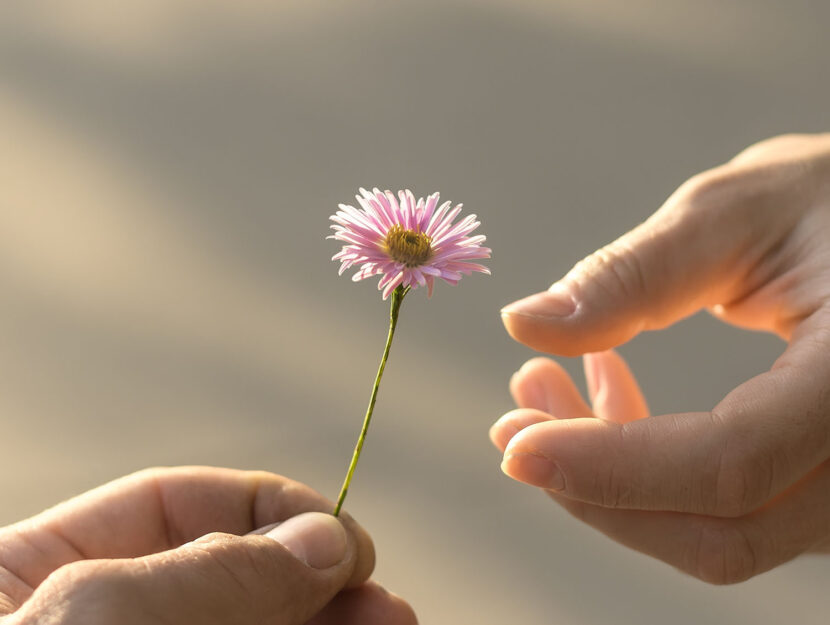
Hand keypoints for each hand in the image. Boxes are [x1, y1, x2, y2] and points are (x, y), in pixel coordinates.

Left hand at [0, 466, 415, 623]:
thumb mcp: (95, 617)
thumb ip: (214, 572)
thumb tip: (327, 538)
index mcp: (30, 570)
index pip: (171, 505)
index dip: (268, 508)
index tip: (342, 538)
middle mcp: (87, 617)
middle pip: (225, 576)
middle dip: (313, 578)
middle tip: (383, 598)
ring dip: (329, 623)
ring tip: (393, 623)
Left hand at [494, 133, 829, 583]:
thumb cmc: (829, 198)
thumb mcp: (735, 212)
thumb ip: (631, 275)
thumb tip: (522, 324)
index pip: (730, 462)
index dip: (610, 465)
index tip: (515, 442)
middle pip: (721, 530)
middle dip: (596, 487)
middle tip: (512, 422)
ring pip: (722, 534)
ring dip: (613, 482)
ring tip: (544, 388)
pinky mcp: (820, 479)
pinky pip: (731, 508)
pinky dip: (651, 471)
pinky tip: (606, 388)